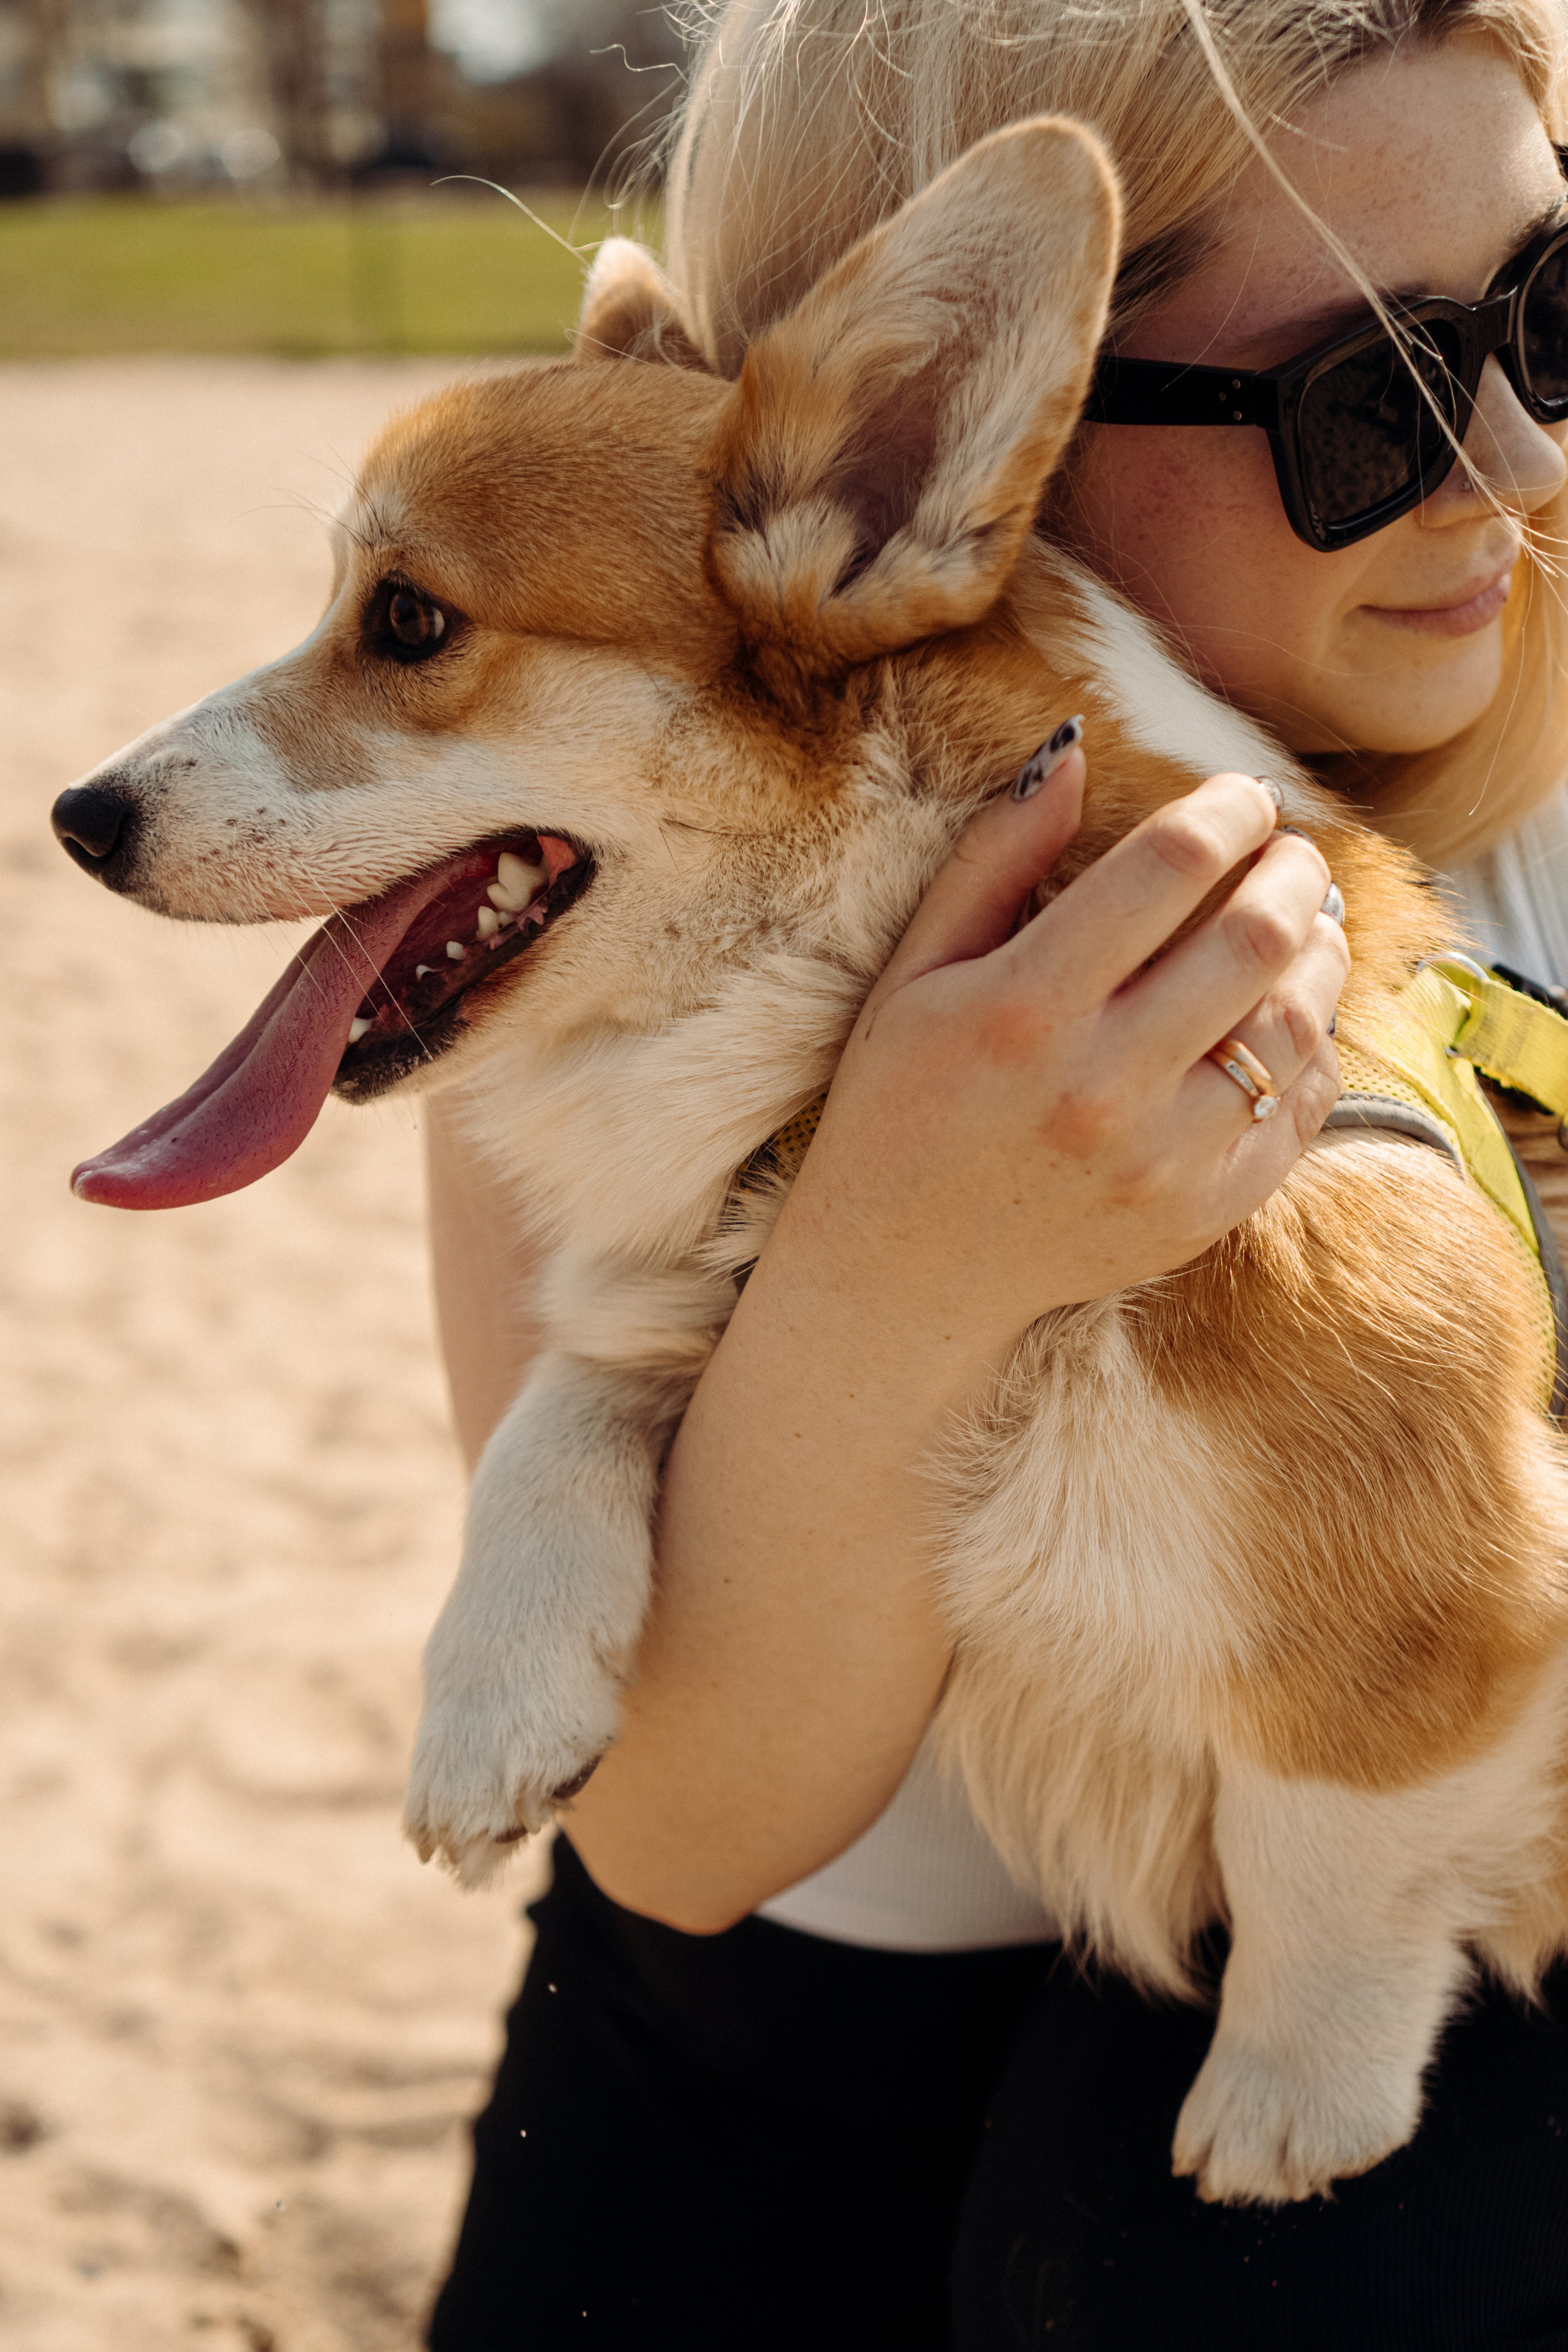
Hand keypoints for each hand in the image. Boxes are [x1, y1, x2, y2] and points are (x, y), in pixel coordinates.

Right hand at [782, 747, 1345, 1377]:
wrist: (901, 1272)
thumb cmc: (900, 1106)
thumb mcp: (917, 974)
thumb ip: (992, 860)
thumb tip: (1069, 751)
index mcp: (1023, 1009)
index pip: (1169, 867)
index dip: (1227, 811)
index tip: (1243, 797)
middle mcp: (1100, 1085)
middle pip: (1256, 935)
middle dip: (1294, 870)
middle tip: (1290, 854)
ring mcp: (1159, 1158)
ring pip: (1295, 1023)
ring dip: (1319, 953)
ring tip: (1307, 924)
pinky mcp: (1199, 1212)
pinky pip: (1300, 1112)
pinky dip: (1311, 1049)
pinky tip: (1287, 1018)